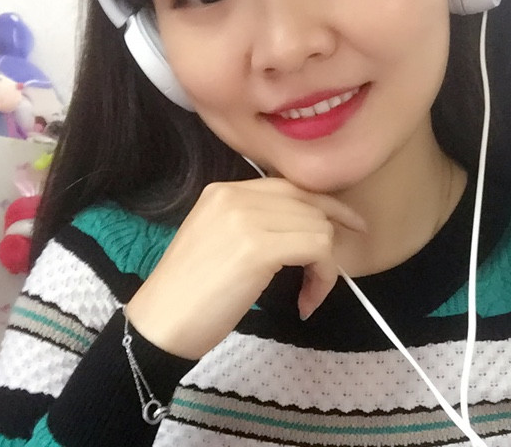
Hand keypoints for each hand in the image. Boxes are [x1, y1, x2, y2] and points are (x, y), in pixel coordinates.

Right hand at [125, 178, 365, 358]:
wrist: (159, 324)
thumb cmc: (190, 292)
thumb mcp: (221, 241)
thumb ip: (257, 223)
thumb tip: (310, 230)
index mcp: (225, 191)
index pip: (291, 187)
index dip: (327, 205)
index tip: (351, 224)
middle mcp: (236, 196)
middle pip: (309, 204)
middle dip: (330, 238)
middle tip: (327, 274)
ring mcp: (246, 218)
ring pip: (318, 227)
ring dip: (324, 266)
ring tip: (307, 294)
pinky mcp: (257, 247)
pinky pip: (317, 249)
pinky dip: (322, 278)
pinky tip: (305, 301)